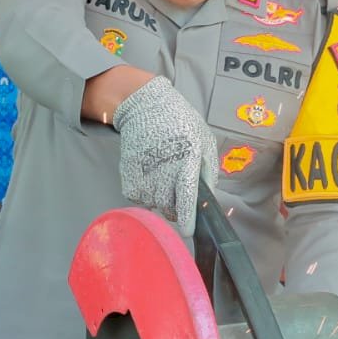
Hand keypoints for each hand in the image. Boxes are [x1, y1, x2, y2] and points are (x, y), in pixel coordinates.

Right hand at [112, 76, 217, 235]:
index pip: (186, 198)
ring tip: (163, 175)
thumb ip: (209, 169)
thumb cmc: (180, 123)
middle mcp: (163, 172)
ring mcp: (144, 176)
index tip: (188, 231)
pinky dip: (145, 192)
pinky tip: (150, 174)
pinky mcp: (129, 177)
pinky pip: (139, 198)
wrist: (145, 107)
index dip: (188, 219)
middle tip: (178, 188)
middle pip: (170, 208)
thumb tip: (208, 194)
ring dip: (161, 198)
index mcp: (186, 162)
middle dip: (177, 206)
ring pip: (155, 205)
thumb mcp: (204, 139)